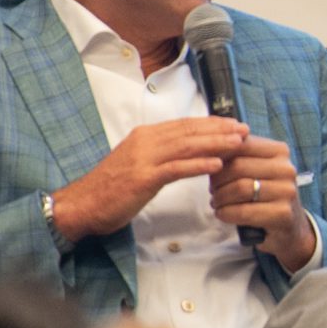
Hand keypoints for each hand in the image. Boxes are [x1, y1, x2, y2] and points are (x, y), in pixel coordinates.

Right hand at [50, 117, 246, 239]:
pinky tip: (217, 164)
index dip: (211, 123)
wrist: (82, 204)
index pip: (184, 125)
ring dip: (215, 143)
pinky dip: (198, 164)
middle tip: (245, 129)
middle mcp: (145, 141)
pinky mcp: (143, 178)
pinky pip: (176, 169)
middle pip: (189, 131)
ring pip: (186, 146)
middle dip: (219, 129)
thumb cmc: (111, 188)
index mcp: (144, 136)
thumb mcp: (138, 163)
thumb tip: (186, 150)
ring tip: (238, 143)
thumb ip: (160, 154)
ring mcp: (143, 159)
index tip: (233, 124)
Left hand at [210, 134, 318, 266]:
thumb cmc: (264, 195)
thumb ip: (236, 155)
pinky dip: (226, 213)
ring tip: (217, 203)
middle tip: (212, 190)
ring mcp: (287, 191)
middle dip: (217, 180)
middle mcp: (286, 168)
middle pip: (238, 166)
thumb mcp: (255, 169)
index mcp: (279, 151)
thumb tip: (208, 147)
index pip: (240, 144)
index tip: (208, 168)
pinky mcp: (283, 213)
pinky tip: (223, 214)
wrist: (289, 228)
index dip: (216, 155)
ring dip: (220, 198)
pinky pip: (243, 211)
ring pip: (240, 188)